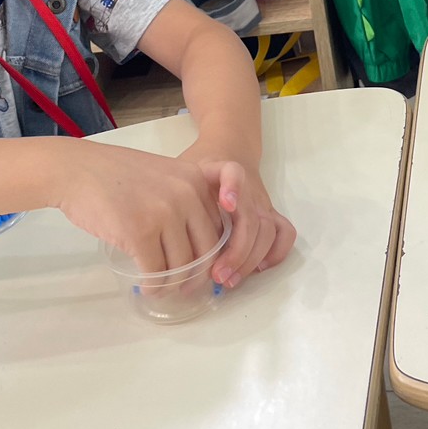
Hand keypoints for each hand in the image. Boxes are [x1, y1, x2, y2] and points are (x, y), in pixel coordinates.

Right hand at [54, 143, 223, 273]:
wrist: (76, 170)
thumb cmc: (113, 174)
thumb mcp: (162, 175)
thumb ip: (183, 198)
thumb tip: (196, 242)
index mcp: (195, 179)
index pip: (218, 227)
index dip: (211, 254)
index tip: (199, 267)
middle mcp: (186, 194)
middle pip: (206, 250)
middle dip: (196, 275)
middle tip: (184, 286)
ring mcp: (164, 213)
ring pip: (181, 265)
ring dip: (173, 284)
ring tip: (162, 287)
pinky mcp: (140, 232)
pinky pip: (156, 271)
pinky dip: (154, 285)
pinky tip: (147, 286)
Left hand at [181, 140, 295, 288]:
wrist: (228, 148)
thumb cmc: (199, 166)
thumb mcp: (181, 170)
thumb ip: (169, 193)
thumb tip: (143, 230)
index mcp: (223, 171)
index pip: (233, 172)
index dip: (233, 187)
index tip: (225, 204)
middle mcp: (247, 188)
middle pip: (252, 217)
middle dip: (236, 251)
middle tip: (214, 275)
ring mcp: (261, 201)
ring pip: (267, 230)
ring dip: (249, 259)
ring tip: (227, 280)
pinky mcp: (269, 213)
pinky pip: (284, 233)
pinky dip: (275, 254)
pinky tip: (256, 271)